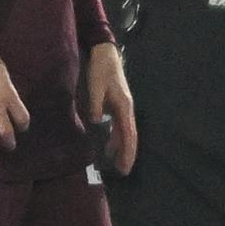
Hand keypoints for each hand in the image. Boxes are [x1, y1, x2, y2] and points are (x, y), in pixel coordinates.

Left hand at [85, 41, 137, 174]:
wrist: (105, 54)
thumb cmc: (101, 69)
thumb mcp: (95, 86)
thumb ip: (95, 104)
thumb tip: (97, 122)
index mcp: (124, 106)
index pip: (128, 134)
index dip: (127, 151)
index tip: (125, 167)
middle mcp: (126, 109)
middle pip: (129, 136)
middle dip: (126, 153)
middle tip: (122, 171)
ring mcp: (122, 107)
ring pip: (124, 132)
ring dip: (121, 147)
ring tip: (115, 163)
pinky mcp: (117, 105)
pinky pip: (119, 126)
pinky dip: (115, 137)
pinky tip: (108, 145)